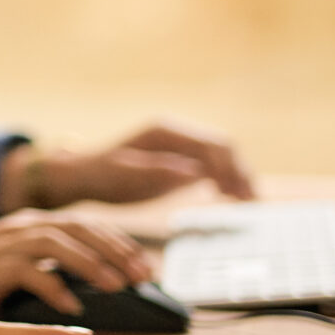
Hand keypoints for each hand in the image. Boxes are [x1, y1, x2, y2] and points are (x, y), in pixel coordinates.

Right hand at [0, 211, 156, 323]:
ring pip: (62, 244)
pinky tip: (73, 305)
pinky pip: (32, 271)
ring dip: (95, 263)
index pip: (86, 226)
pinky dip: (57, 286)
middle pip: (82, 229)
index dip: (119, 244)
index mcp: (28, 225)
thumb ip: (40, 271)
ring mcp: (5, 243)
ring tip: (119, 286)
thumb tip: (80, 290)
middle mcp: (21, 227)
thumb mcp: (7, 270)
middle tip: (145, 276)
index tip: (145, 267)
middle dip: (118, 251)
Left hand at [17, 121, 256, 209]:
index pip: (212, 144)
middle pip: (222, 147)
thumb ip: (160, 172)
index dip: (231, 168)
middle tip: (250, 200)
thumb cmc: (101, 176)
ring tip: (247, 201)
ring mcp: (179, 144)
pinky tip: (230, 196)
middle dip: (239, 171)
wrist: (84, 176)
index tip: (239, 192)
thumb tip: (195, 173)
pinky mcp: (178, 159)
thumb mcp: (125, 176)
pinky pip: (210, 165)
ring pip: (220, 155)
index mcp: (165, 132)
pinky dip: (224, 178)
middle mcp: (175, 133)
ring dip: (236, 175)